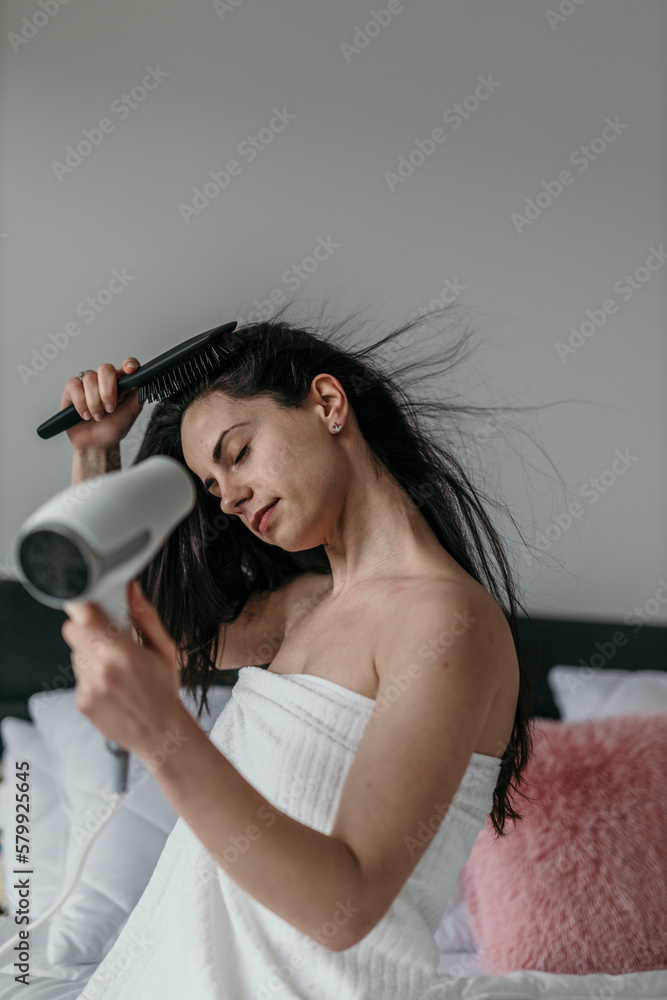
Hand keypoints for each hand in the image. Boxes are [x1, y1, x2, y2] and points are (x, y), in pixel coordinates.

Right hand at [61, 358, 143, 450]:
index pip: (127, 365)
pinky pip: (74, 386)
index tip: (130, 370)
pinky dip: (80, 403)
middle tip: (110, 408)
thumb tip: (145, 380)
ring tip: (98, 416)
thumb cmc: (114, 428)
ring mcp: (87, 384)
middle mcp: (104, 380)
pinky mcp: (71, 390)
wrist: (97, 444)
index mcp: (121, 383)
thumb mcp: (132, 413)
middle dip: (108, 390)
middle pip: (105, 368)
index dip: (129, 364)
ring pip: (89, 379)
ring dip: (94, 402)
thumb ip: (139, 395)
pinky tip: (85, 415)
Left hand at [62, 580, 185, 761]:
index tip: (91, 605)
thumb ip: (145, 616)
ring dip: (90, 654)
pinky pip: (78, 677)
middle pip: (72, 631)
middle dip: (87, 628)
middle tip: (107, 637)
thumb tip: (131, 589)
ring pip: (75, 654)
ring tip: (115, 667)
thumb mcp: (165, 649)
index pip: (83, 617)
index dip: (84, 606)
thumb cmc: (164, 690)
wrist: (161, 734)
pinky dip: (91, 677)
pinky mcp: (82, 702)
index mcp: (122, 653)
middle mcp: (101, 670)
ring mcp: (88, 688)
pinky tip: (111, 685)